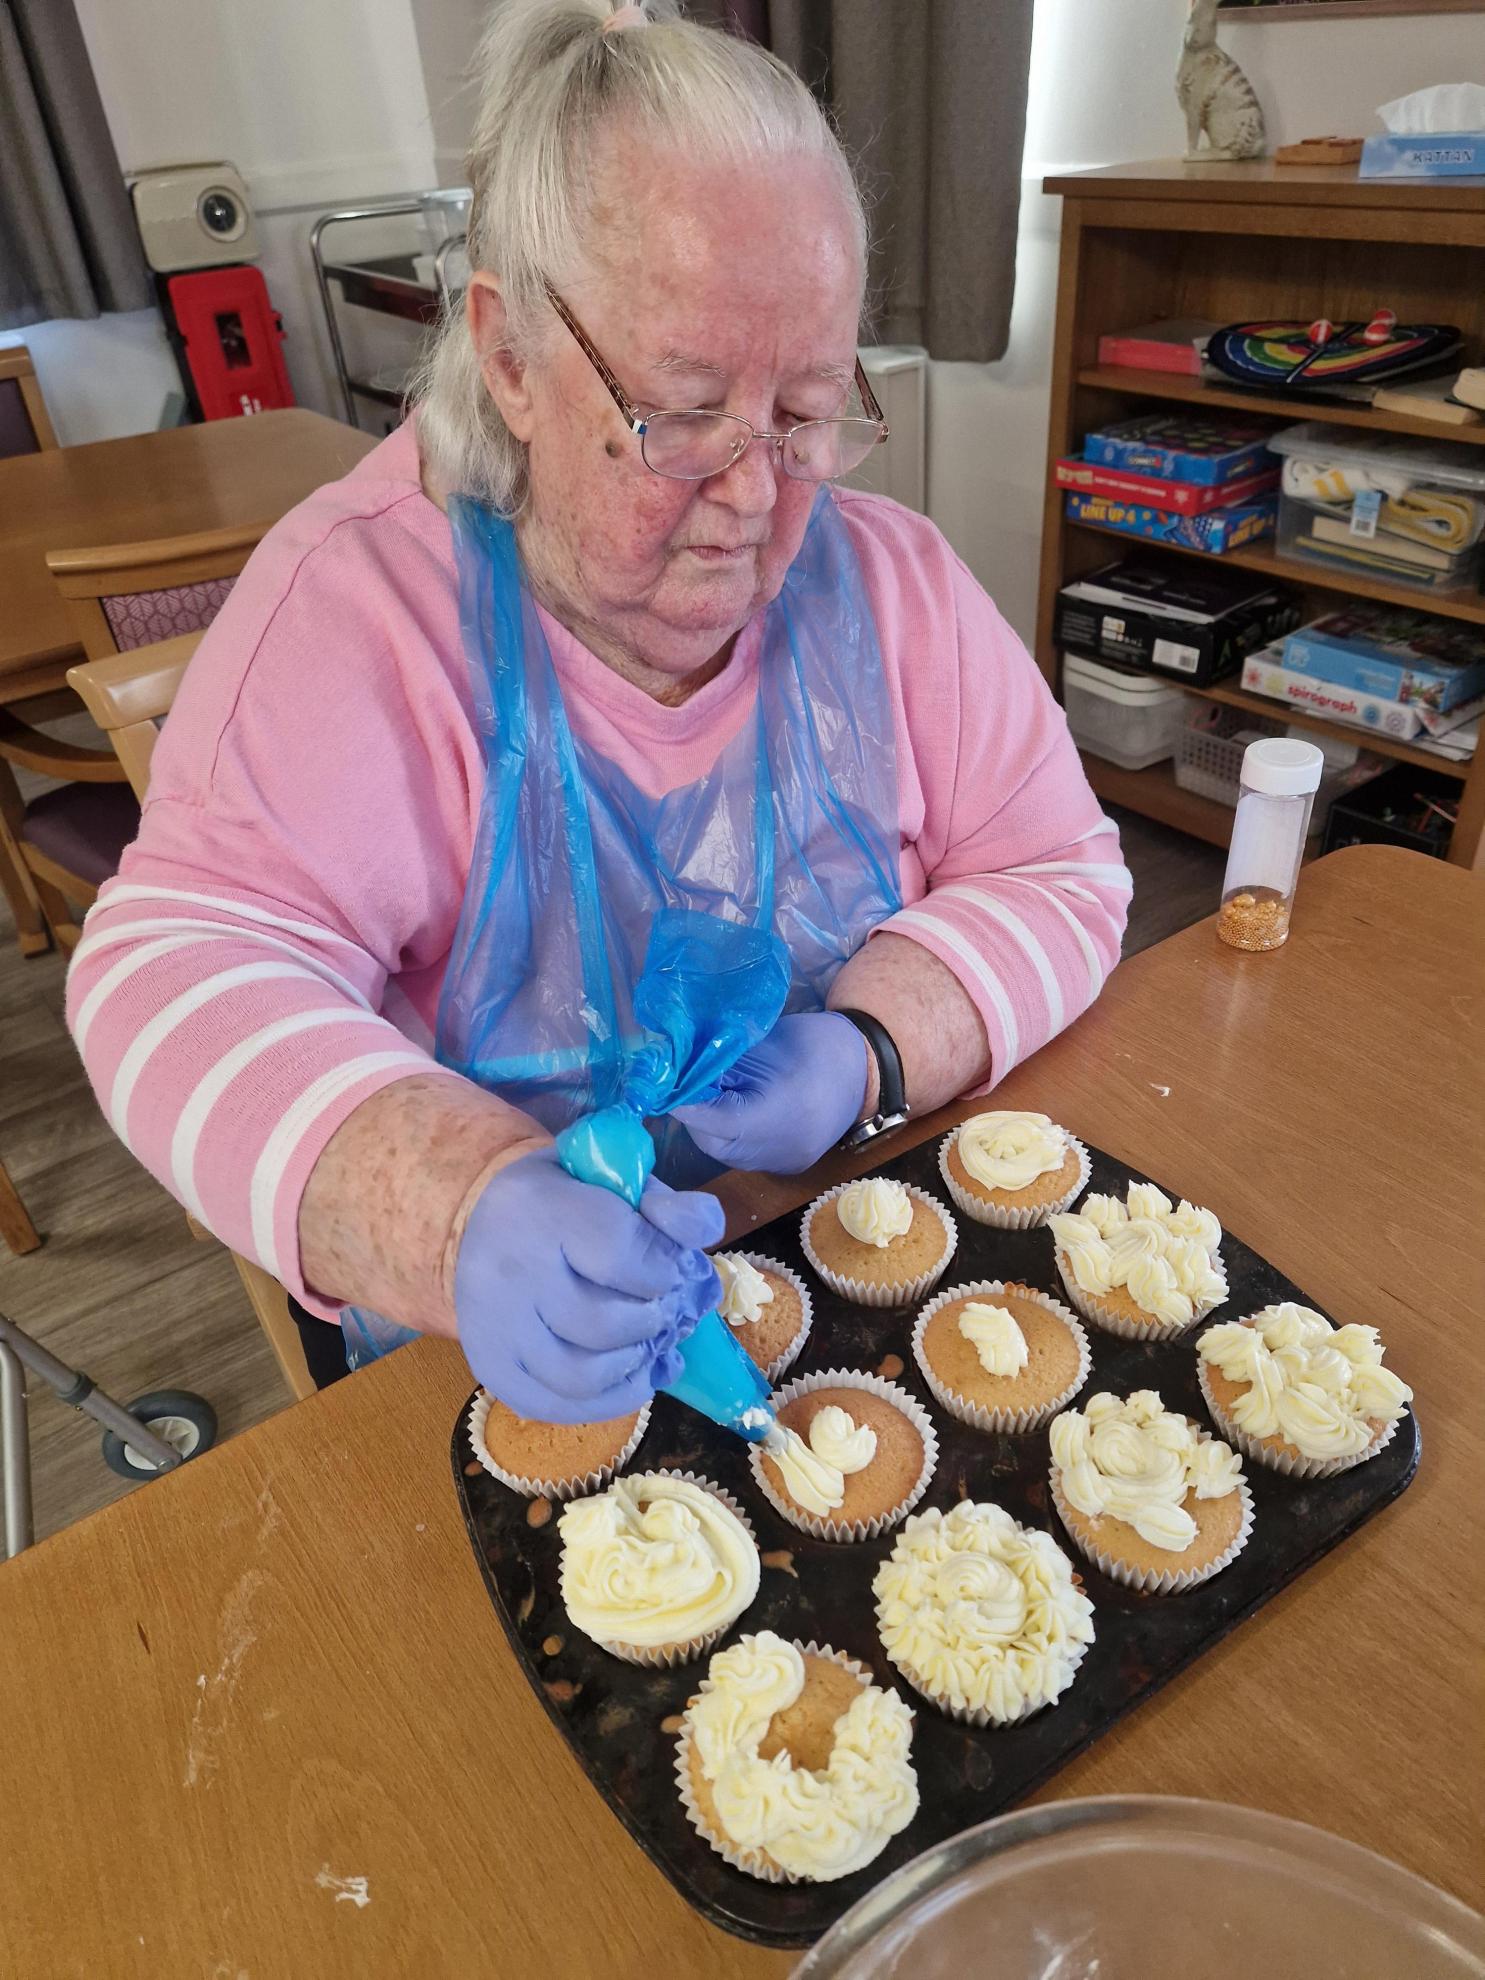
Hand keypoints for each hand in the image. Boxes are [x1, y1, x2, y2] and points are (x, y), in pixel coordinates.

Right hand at [455, 1149, 723, 1423]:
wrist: (485, 1220)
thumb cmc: (565, 1197)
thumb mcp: (614, 1179)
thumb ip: (666, 1204)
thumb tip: (705, 1231)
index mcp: (538, 1209)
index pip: (618, 1255)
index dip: (664, 1269)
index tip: (675, 1266)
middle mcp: (507, 1273)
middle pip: (603, 1324)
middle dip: (655, 1320)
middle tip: (668, 1307)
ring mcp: (494, 1329)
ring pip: (582, 1377)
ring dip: (635, 1364)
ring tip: (651, 1340)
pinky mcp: (492, 1369)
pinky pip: (559, 1406)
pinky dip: (611, 1398)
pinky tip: (637, 1373)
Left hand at [672, 1011, 868, 1174]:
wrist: (866, 1069)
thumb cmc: (815, 1045)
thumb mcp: (763, 1045)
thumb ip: (720, 1061)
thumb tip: (675, 1068)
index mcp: (777, 1116)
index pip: (712, 1120)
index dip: (683, 1100)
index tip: (660, 1081)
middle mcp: (777, 1150)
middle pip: (712, 1140)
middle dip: (692, 1111)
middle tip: (683, 1082)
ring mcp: (781, 1163)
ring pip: (723, 1151)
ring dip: (707, 1124)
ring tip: (709, 1092)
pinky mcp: (785, 1165)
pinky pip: (742, 1153)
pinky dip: (727, 1132)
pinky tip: (731, 1107)